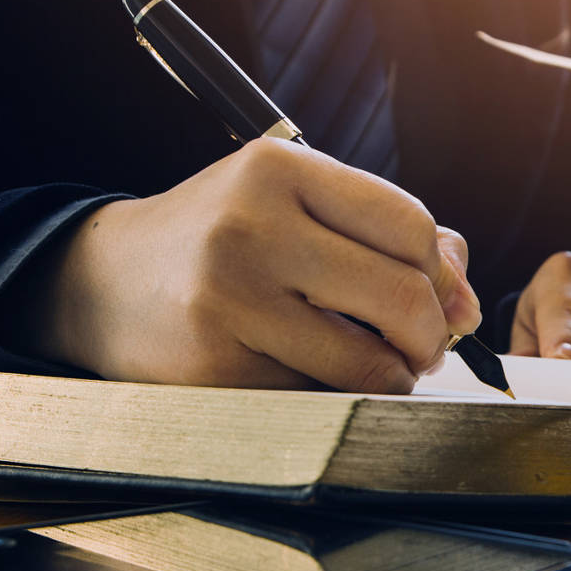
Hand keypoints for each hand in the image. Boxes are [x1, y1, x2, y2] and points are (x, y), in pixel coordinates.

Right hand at [23, 138, 479, 393]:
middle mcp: (251, 226)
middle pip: (402, 295)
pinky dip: (335, 400)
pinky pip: (317, 399)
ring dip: (392, 379)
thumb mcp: (293, 206)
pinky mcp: (214, 366)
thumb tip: (467, 301)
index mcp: (278, 169)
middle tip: (422, 349)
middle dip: (431, 337)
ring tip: (378, 369)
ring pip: (367, 362)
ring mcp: (229, 299)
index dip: (442, 274)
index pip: (410, 224)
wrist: (104, 283)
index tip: (442, 301)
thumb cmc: (222, 241)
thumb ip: (384, 235)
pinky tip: (314, 379)